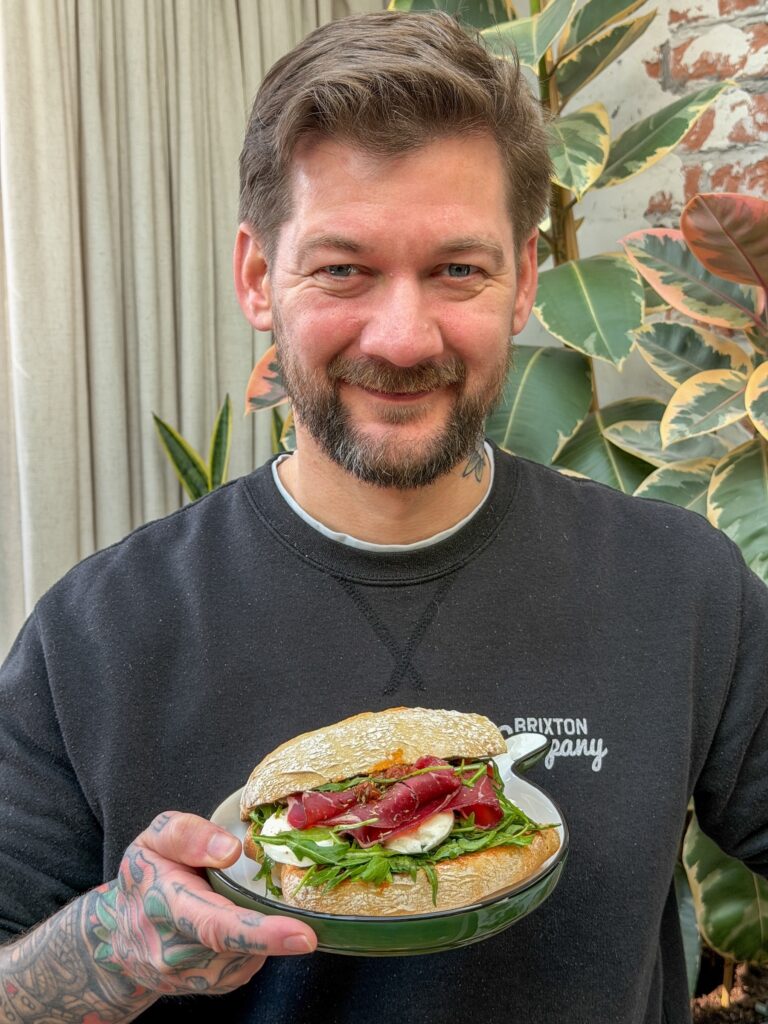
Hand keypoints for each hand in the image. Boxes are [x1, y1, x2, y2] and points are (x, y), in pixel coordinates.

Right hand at [96, 811, 316, 996]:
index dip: (260, 932)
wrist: (117, 939)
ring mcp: (190, 976)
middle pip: (235, 946)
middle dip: (273, 938)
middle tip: (308, 933)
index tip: (301, 934)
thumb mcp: (152, 840)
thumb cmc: (144, 879)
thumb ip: (187, 834)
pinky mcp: (207, 987)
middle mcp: (173, 950)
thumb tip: (230, 850)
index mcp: (162, 904)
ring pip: (245, 956)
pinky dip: (254, 944)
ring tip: (242, 905)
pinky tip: (239, 924)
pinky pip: (246, 964)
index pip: (214, 924)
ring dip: (260, 933)